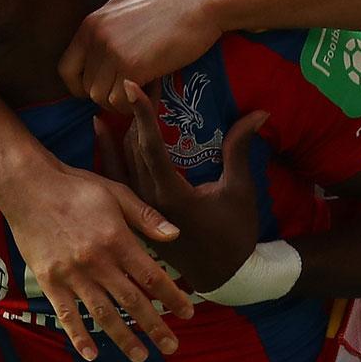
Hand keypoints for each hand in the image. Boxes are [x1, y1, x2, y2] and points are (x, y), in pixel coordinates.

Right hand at [0, 159, 195, 361]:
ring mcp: (72, 274)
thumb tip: (175, 236)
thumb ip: (146, 217)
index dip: (171, 296)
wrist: (28, 187)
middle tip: (172, 346)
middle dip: (154, 326)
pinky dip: (79, 336)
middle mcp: (97, 262)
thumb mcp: (116, 193)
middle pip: (132, 301)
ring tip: (140, 356)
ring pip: (102, 313)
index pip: (151, 276)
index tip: (187, 312)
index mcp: (117, 240)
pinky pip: (66, 314)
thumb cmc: (75, 188)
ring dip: (123, 338)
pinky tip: (91, 354)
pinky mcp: (49, 281)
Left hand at [61, 0, 221, 107]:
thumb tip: (97, 49)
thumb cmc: (169, 5)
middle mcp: (96, 37)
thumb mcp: (126, 5)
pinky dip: (133, 103)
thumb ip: (107, 27)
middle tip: (131, 88)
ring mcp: (112, 52)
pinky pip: (120, 101)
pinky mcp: (132, 66)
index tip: (100, 88)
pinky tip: (151, 90)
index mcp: (91, 23)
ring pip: (100, 97)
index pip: (65, 68)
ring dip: (121, 101)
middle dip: (106, 94)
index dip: (79, 85)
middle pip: (85, 87)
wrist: (198, 4)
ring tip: (143, 87)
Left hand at [110, 81, 266, 294]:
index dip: (141, 113)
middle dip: (132, 117)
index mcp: (171, 195)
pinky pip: (117, 186)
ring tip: (101, 114)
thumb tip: (259, 113)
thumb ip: (240, 149)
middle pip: (131, 151)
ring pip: (117, 169)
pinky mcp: (137, 220)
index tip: (131, 86)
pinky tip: (104, 148)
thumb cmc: (235, 234)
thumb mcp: (240, 190)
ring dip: (111, 141)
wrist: (224, 276)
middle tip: (134, 88)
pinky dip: (110, 163)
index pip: (150, 146)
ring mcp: (140, 214)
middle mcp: (149, 203)